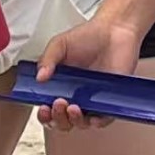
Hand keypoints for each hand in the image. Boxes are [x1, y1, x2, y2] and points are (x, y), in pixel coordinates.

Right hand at [34, 16, 145, 130]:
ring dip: (74, 120)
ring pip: (81, 123)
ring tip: (73, 107)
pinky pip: (105, 118)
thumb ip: (47, 59)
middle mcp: (75, 96)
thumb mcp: (60, 44)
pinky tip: (93, 117)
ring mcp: (92, 99)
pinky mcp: (111, 99)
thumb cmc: (89, 36)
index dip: (44, 114)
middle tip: (58, 103)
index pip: (48, 109)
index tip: (43, 107)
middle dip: (57, 118)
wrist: (115, 31)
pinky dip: (98, 122)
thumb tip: (39, 77)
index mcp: (59, 86)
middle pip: (62, 121)